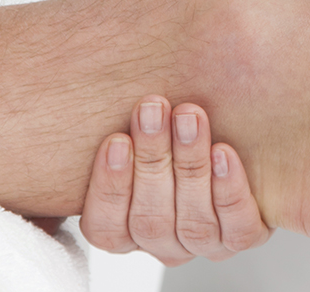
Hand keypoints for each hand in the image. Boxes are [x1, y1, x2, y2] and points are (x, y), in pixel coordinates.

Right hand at [81, 96, 271, 264]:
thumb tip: (66, 69)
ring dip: (189, 165)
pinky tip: (223, 152)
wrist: (239, 129)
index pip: (104, 226)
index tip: (117, 138)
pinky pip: (237, 229)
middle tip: (153, 108)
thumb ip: (115, 113)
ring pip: (191, 222)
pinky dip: (228, 190)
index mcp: (125, 224)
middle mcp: (162, 240)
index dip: (109, 185)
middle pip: (149, 219)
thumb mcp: (138, 117)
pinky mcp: (242, 235)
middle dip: (151, 158)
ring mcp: (203, 240)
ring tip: (190, 117)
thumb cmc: (172, 118)